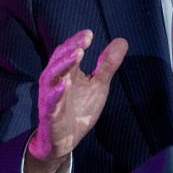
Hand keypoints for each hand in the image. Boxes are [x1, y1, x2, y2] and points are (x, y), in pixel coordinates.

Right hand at [24, 29, 127, 172]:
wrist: (65, 139)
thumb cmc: (79, 108)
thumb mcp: (98, 85)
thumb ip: (107, 64)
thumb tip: (122, 41)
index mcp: (66, 71)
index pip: (69, 51)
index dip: (77, 41)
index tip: (89, 33)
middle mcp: (54, 80)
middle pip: (60, 60)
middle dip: (71, 49)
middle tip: (83, 42)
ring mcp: (50, 97)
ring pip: (52, 77)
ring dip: (64, 65)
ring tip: (76, 55)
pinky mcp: (50, 114)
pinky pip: (51, 102)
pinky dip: (56, 93)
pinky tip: (64, 84)